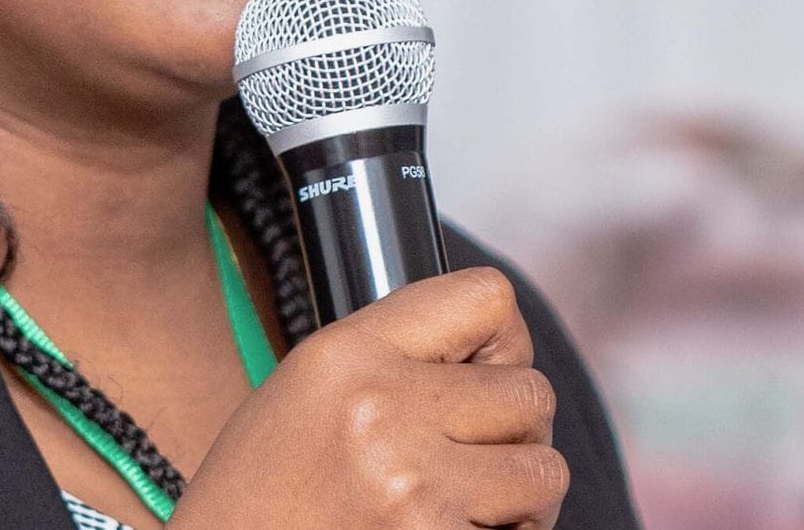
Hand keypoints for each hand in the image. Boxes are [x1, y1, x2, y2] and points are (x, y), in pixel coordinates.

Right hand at [171, 266, 567, 527]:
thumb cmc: (259, 498)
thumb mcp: (303, 392)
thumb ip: (391, 359)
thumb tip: (496, 355)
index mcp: (346, 355)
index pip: (487, 299)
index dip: (502, 341)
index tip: (484, 373)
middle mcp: (383, 410)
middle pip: (531, 392)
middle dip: (514, 429)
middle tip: (469, 458)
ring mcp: (414, 487)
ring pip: (544, 470)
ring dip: (518, 493)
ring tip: (463, 505)